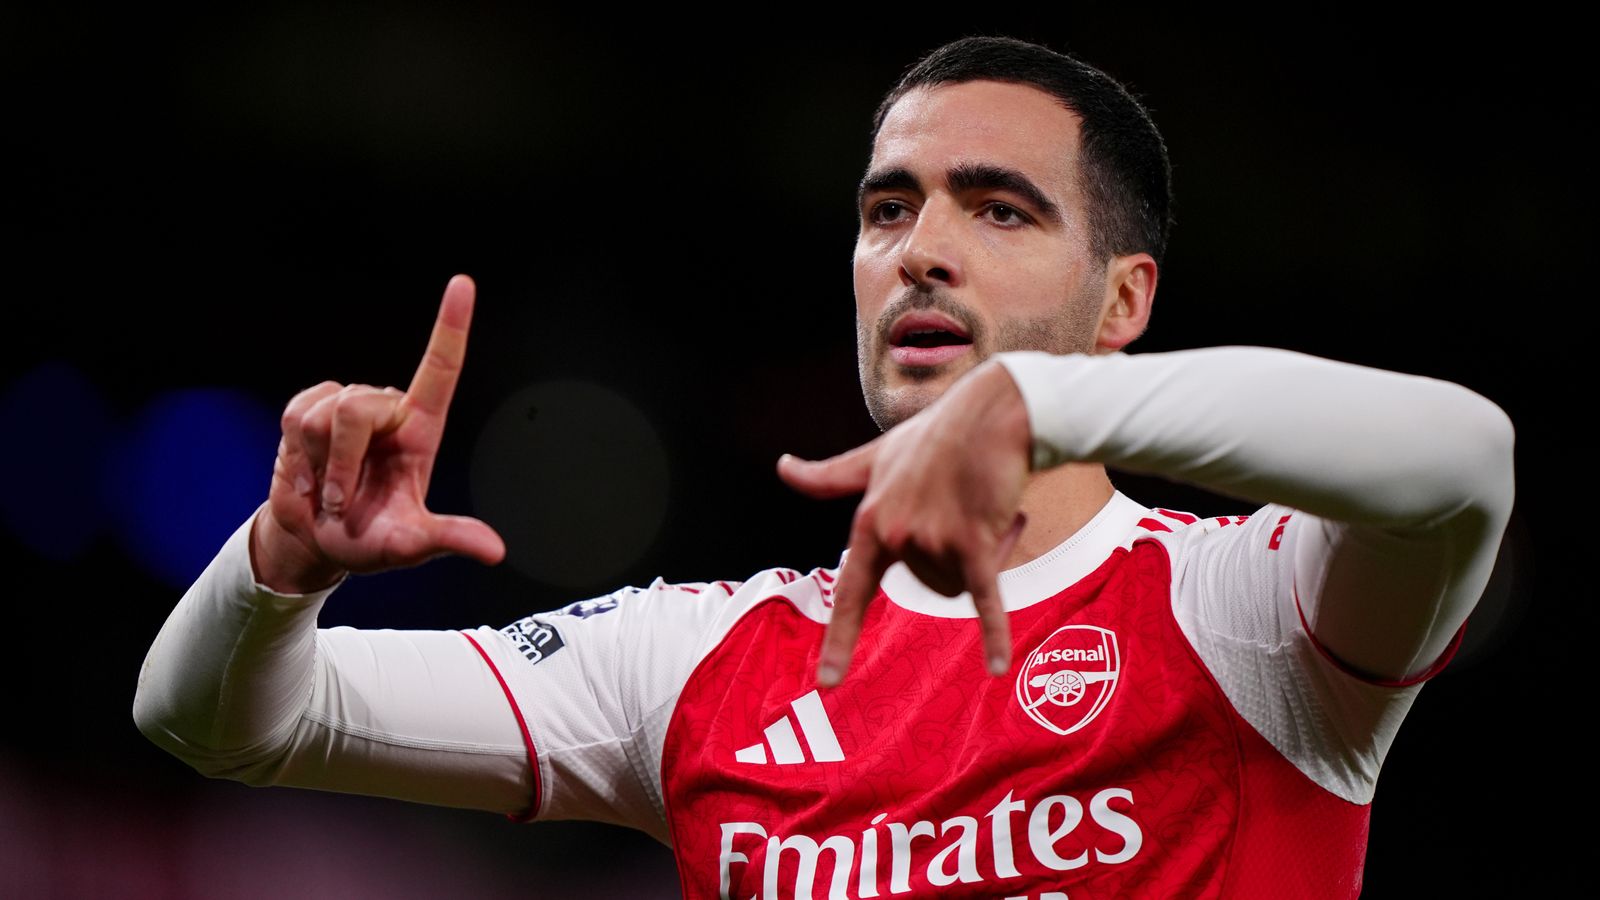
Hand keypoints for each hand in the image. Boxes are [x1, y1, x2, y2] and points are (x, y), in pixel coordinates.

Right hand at [251, 275, 505, 592]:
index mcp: (422, 429)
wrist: (319, 541)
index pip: (441, 368)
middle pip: (357, 408)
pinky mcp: (310, 406)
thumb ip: (449, 539)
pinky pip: (293, 415)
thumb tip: (494, 551)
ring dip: (317, 465)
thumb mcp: (411, 545)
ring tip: (328, 489)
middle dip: (341, 465)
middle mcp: (388, 408)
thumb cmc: (373, 541)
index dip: (451, 325)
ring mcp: (347, 404)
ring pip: (319, 415)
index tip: (463, 282)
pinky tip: (308, 473)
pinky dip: (296, 456)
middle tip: (341, 503)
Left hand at [778, 360, 1031, 686]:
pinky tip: (997, 670)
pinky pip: (984, 597)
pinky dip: (994, 632)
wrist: (992, 412)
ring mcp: (932, 538)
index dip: (840, 640)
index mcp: (870, 521)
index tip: (827, 683)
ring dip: (987, 556)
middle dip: (957, 558)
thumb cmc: (936, 435)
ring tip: (994, 511)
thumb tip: (782, 468)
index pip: (851, 591)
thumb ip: (830, 476)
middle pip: (930, 586)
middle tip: (974, 512)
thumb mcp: (874, 456)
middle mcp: (895, 534)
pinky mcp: (974, 540)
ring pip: (961, 586)